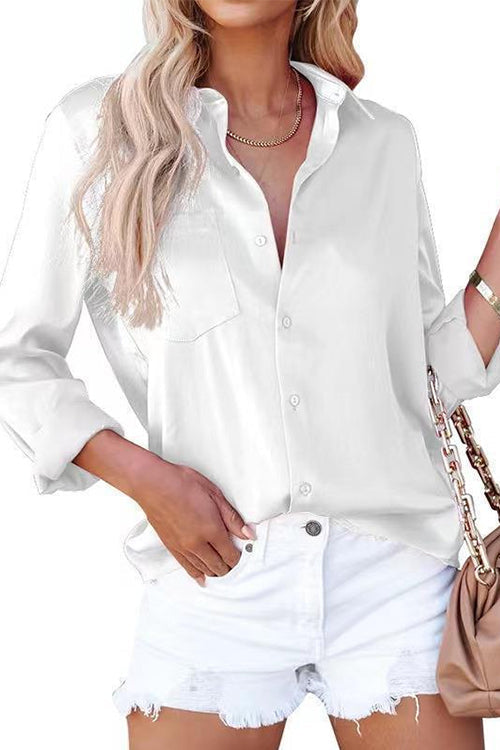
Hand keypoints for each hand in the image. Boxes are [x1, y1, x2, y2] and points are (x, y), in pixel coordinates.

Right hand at [131, 456, 254, 584]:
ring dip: (214, 572)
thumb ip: (232, 517)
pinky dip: (197, 574)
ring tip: (222, 572)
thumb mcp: (214, 494)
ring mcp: (183, 547)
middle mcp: (197, 543)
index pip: (230, 555)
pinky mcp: (171, 547)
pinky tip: (202, 578)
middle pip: (218, 566)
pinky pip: (187, 567)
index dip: (239, 559)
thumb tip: (247, 534)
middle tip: (235, 566)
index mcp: (211, 529)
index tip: (243, 557)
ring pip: (203, 569)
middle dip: (229, 568)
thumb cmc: (181, 483)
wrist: (153, 484)